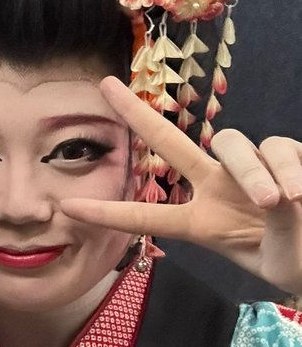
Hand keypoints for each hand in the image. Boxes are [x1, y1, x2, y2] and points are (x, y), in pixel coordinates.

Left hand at [59, 77, 301, 294]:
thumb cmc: (297, 259)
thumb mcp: (275, 257)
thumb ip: (277, 226)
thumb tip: (278, 194)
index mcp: (202, 223)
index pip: (150, 217)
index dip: (110, 214)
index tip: (67, 206)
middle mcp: (217, 188)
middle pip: (170, 142)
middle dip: (136, 113)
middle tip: (105, 86)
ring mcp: (250, 169)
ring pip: (231, 143)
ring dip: (251, 172)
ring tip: (272, 203)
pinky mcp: (285, 155)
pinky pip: (278, 148)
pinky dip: (287, 169)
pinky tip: (298, 194)